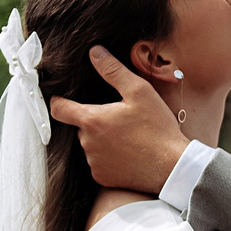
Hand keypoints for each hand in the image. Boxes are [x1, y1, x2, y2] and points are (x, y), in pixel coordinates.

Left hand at [45, 45, 190, 193]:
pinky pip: (98, 163)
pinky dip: (108, 157)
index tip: (63, 98)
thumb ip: (113, 70)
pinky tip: (127, 152)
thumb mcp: (139, 91)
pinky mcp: (102, 177)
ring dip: (101, 139)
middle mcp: (87, 143)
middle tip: (118, 118)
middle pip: (80, 126)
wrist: (171, 166)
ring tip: (126, 136)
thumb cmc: (157, 128)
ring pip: (90, 145)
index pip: (58, 108)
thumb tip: (95, 53)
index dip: (58, 101)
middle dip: (94, 120)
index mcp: (92, 120)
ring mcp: (93, 162)